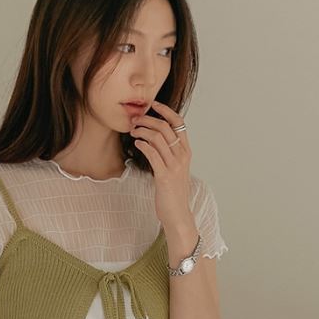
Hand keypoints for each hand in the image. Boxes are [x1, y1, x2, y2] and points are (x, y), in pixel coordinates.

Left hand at [129, 98, 193, 228]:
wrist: (177, 214)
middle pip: (165, 127)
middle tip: (135, 120)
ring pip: (158, 137)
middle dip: (148, 119)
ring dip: (142, 131)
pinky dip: (143, 144)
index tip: (153, 104)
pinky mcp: (164, 175)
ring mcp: (174, 165)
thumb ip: (169, 153)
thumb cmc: (173, 192)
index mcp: (186, 151)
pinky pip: (152, 153)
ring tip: (132, 131)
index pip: (179, 122)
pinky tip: (136, 143)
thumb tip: (155, 139)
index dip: (166, 110)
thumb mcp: (175, 169)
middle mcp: (183, 155)